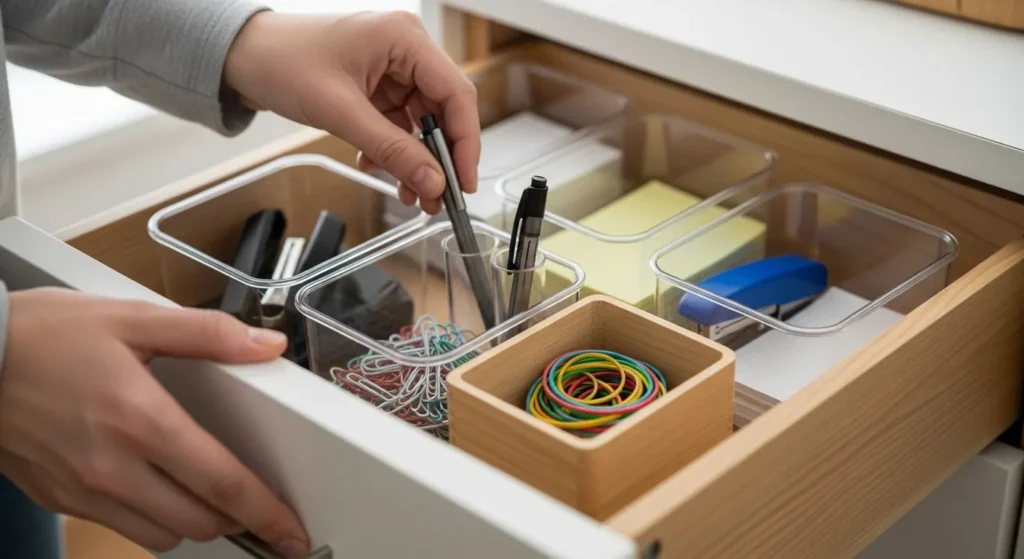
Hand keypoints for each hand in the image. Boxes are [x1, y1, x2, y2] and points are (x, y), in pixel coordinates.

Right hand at [0, 288, 310, 556]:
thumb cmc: (42, 334)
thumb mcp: (132, 318)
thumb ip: (208, 334)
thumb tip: (266, 345)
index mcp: (141, 420)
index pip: (222, 483)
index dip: (267, 514)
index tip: (291, 530)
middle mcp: (113, 467)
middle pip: (198, 522)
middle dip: (236, 518)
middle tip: (254, 502)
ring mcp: (83, 490)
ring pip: (160, 536)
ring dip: (192, 521)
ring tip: (204, 491)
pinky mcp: (59, 498)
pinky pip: (120, 528)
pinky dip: (150, 518)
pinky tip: (154, 485)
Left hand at [224, 10, 480, 214]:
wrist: (241, 57)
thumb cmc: (281, 61)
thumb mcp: (341, 112)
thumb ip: (392, 150)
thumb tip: (433, 182)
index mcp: (405, 39)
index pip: (456, 94)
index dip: (465, 143)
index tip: (462, 182)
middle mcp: (405, 50)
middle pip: (443, 111)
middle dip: (438, 159)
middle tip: (438, 198)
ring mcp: (392, 69)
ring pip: (422, 124)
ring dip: (414, 160)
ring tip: (409, 194)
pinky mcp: (378, 86)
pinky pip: (399, 125)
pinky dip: (392, 150)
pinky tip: (377, 167)